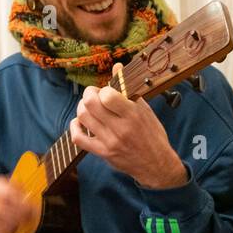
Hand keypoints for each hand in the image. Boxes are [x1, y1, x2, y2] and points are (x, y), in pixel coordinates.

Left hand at [71, 62, 187, 188]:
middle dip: (89, 94)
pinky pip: (78, 138)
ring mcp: (110, 142)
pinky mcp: (103, 153)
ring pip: (82, 117)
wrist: (156, 165)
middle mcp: (120, 129)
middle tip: (95, 96)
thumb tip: (117, 67)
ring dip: (82, 108)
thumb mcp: (146, 111)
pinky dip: (75, 127)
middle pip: (90, 103)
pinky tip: (81, 123)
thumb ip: (129, 90)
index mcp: (133, 115)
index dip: (103, 90)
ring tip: (90, 109)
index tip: (107, 93)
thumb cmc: (153, 136)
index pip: (107, 95)